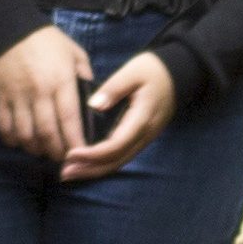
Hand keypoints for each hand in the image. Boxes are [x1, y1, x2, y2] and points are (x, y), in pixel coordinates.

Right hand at [0, 26, 89, 160]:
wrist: (10, 24)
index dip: (75, 141)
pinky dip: (11, 139)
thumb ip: (85, 75)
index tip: (81, 154)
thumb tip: (91, 99)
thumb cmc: (47, 39)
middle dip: (56, 151)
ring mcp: (18, 95)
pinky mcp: (0, 96)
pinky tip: (20, 141)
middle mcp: (40, 92)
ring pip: (25, 133)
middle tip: (61, 157)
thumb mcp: (74, 52)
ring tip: (42, 150)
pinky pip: (4, 125)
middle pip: (47, 132)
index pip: (69, 119)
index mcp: (61, 81)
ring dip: (34, 148)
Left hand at [63, 50, 178, 179]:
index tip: (71, 154)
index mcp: (141, 119)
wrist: (177, 75)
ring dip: (95, 170)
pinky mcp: (142, 137)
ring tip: (71, 172)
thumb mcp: (132, 72)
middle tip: (64, 173)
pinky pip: (123, 156)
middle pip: (117, 160)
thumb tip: (93, 105)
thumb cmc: (153, 70)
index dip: (93, 154)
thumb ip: (114, 88)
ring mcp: (145, 138)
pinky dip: (104, 163)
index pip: (116, 145)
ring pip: (120, 162)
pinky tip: (88, 164)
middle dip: (90, 169)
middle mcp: (144, 134)